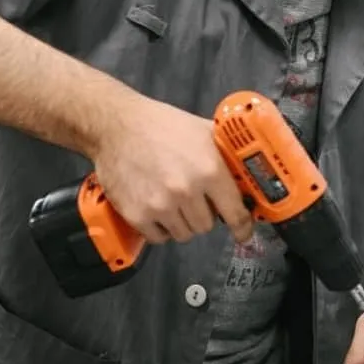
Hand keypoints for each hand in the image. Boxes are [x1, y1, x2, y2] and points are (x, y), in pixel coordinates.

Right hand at [92, 95, 252, 244]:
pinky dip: (161, 228)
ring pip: (184, 234)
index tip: (243, 233)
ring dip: (182, 222)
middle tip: (194, 199)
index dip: (242, 226)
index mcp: (209, 169)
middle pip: (207, 225)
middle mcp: (187, 191)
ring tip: (173, 200)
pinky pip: (159, 238)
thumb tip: (246, 172)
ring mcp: (161, 205)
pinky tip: (157, 208)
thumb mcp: (203, 131)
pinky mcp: (137, 215)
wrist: (117, 126)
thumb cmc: (162, 126)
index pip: (235, 212)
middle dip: (204, 214)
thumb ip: (226, 153)